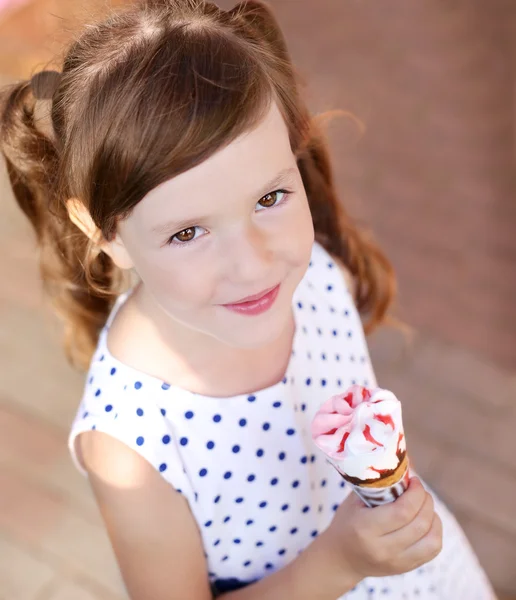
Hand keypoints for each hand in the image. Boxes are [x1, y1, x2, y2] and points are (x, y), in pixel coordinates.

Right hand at [321, 477, 442, 579]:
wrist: (341, 559)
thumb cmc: (346, 522)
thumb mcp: (354, 501)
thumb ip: (378, 485)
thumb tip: (404, 463)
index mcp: (366, 529)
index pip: (403, 512)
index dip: (415, 493)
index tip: (414, 481)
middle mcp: (383, 549)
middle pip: (419, 524)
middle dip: (425, 500)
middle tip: (419, 489)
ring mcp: (396, 562)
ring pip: (431, 539)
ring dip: (433, 516)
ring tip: (424, 505)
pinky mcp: (406, 568)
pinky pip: (433, 550)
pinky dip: (435, 531)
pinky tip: (427, 520)